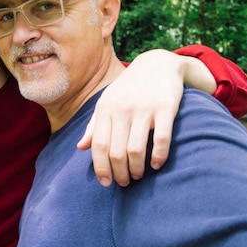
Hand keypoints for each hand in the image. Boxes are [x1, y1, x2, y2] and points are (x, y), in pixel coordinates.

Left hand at [78, 49, 214, 186]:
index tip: (106, 183)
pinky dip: (158, 157)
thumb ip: (95, 125)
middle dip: (120, 173)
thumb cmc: (130, 87)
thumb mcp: (108, 101)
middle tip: (125, 182)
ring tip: (138, 175)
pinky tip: (156, 165)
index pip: (99, 146)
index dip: (101, 168)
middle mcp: (122, 109)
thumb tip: (80, 148)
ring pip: (136, 150)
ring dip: (137, 169)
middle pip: (116, 152)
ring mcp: (144, 109)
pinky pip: (161, 139)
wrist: (158, 63)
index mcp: (106, 109)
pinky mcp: (166, 108)